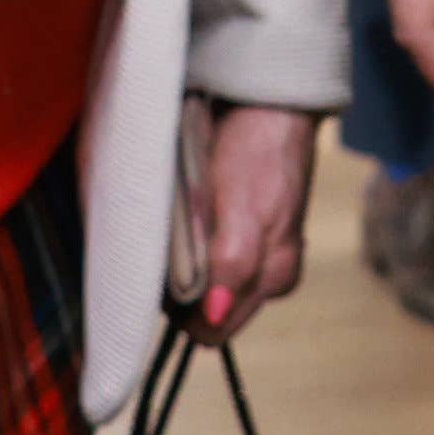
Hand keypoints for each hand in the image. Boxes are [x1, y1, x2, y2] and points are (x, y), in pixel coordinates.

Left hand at [182, 99, 320, 335]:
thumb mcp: (242, 213)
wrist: (271, 104)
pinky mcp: (253, 235)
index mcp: (274, 277)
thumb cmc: (257, 155)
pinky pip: (214, 260)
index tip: (160, 277)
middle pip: (209, 316)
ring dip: (185, 270)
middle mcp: (271, 275)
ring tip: (178, 231)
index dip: (179, 312)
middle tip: (164, 251)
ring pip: (207, 288)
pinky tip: (192, 220)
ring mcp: (264, 255)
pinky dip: (194, 249)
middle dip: (181, 294)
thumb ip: (232, 265)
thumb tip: (215, 315)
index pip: (211, 330)